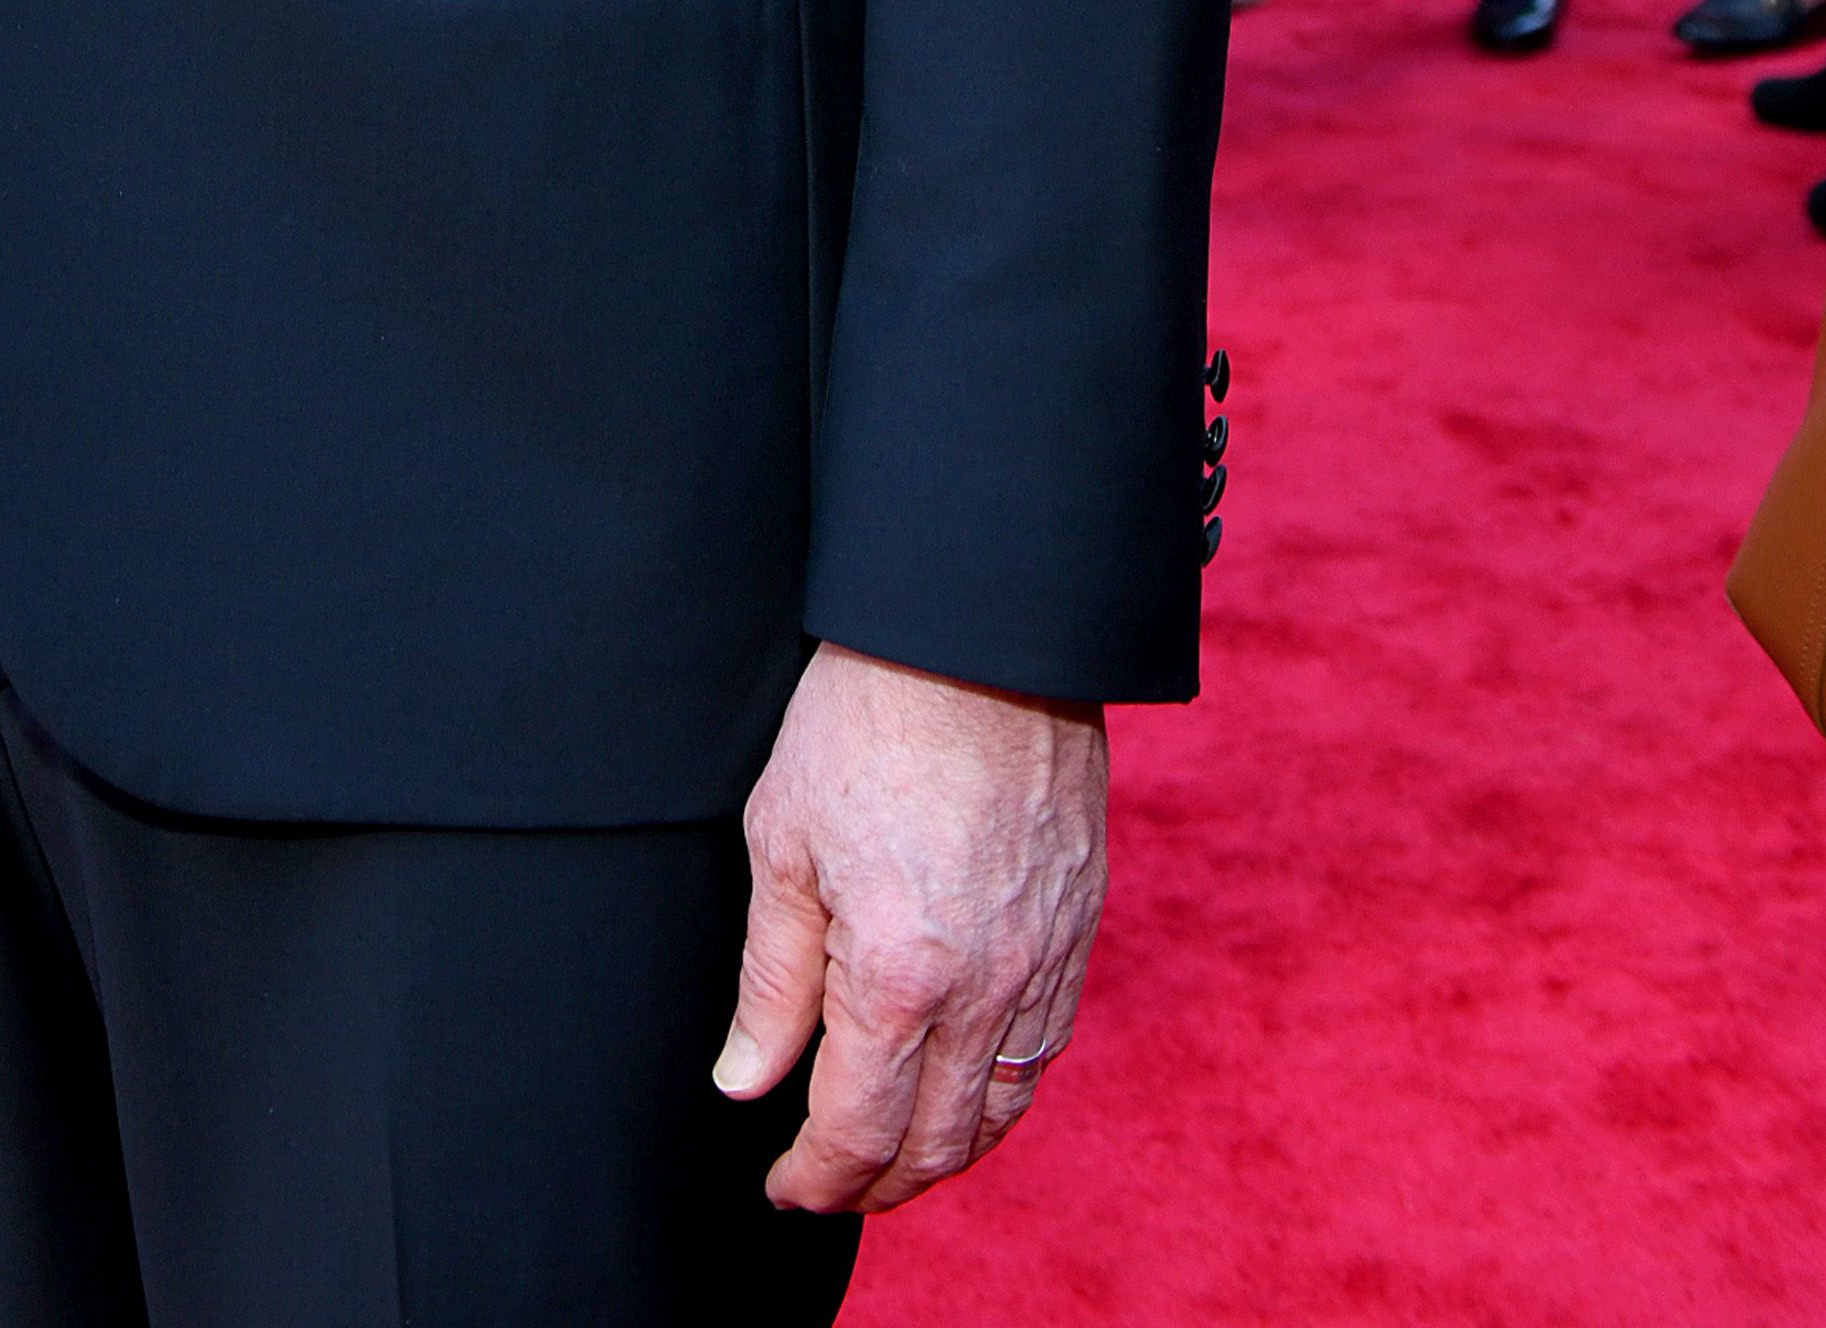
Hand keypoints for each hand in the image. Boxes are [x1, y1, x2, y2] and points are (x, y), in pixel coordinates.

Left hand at [718, 644, 1106, 1214]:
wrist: (978, 636)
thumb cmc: (868, 720)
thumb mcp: (782, 841)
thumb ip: (770, 980)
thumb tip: (746, 1081)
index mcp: (899, 976)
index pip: (859, 1129)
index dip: (817, 1177)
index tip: (785, 1189)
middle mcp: (986, 990)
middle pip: (938, 1142)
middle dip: (880, 1185)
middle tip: (831, 1187)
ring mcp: (1045, 964)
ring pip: (1002, 1108)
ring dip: (946, 1151)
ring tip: (893, 1156)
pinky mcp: (1079, 931)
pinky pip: (1046, 1048)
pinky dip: (1000, 1090)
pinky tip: (962, 1081)